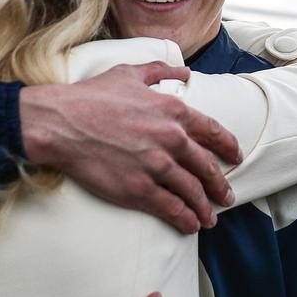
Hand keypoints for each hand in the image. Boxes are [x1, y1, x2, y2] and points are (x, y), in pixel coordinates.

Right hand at [20, 62, 240, 232]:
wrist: (61, 123)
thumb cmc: (91, 97)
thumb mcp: (129, 73)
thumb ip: (159, 71)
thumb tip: (183, 72)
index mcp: (172, 111)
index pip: (213, 132)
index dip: (228, 146)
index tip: (235, 156)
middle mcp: (171, 139)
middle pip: (207, 167)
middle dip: (220, 185)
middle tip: (227, 195)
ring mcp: (156, 166)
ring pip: (192, 191)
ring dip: (205, 207)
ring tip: (210, 217)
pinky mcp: (139, 189)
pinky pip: (171, 208)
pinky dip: (185, 219)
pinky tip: (191, 225)